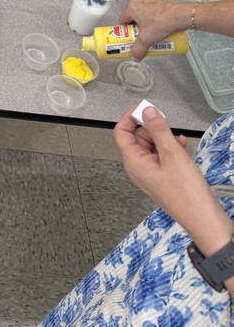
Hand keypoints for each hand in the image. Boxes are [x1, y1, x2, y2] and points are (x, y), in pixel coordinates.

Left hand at [113, 105, 232, 255]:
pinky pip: (161, 156)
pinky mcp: (163, 177)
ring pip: (151, 145)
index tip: (144, 106)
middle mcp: (138, 168)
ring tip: (178, 140)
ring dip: (163, 138)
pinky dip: (170, 148)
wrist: (205, 220)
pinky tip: (182, 147)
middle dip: (152, 128)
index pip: (121, 132)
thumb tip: (147, 110)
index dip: (130, 116)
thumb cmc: (187, 193)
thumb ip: (158, 130)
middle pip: (137, 137)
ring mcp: (151, 173)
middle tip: (167, 125)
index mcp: (133, 162)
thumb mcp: (172, 155)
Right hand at [118, 0, 192, 58]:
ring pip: (143, 16)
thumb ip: (138, 50)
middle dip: (136, 30)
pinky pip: (152, 13)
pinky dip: (153, 20)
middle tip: (142, 39)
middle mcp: (138, 1)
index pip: (122, 21)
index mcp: (131, 7)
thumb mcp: (147, 40)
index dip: (125, 32)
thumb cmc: (161, 23)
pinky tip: (160, 28)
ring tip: (152, 35)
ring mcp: (150, 0)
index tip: (130, 40)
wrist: (182, 15)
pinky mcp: (159, 2)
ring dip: (145, 26)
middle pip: (133, 19)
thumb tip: (134, 57)